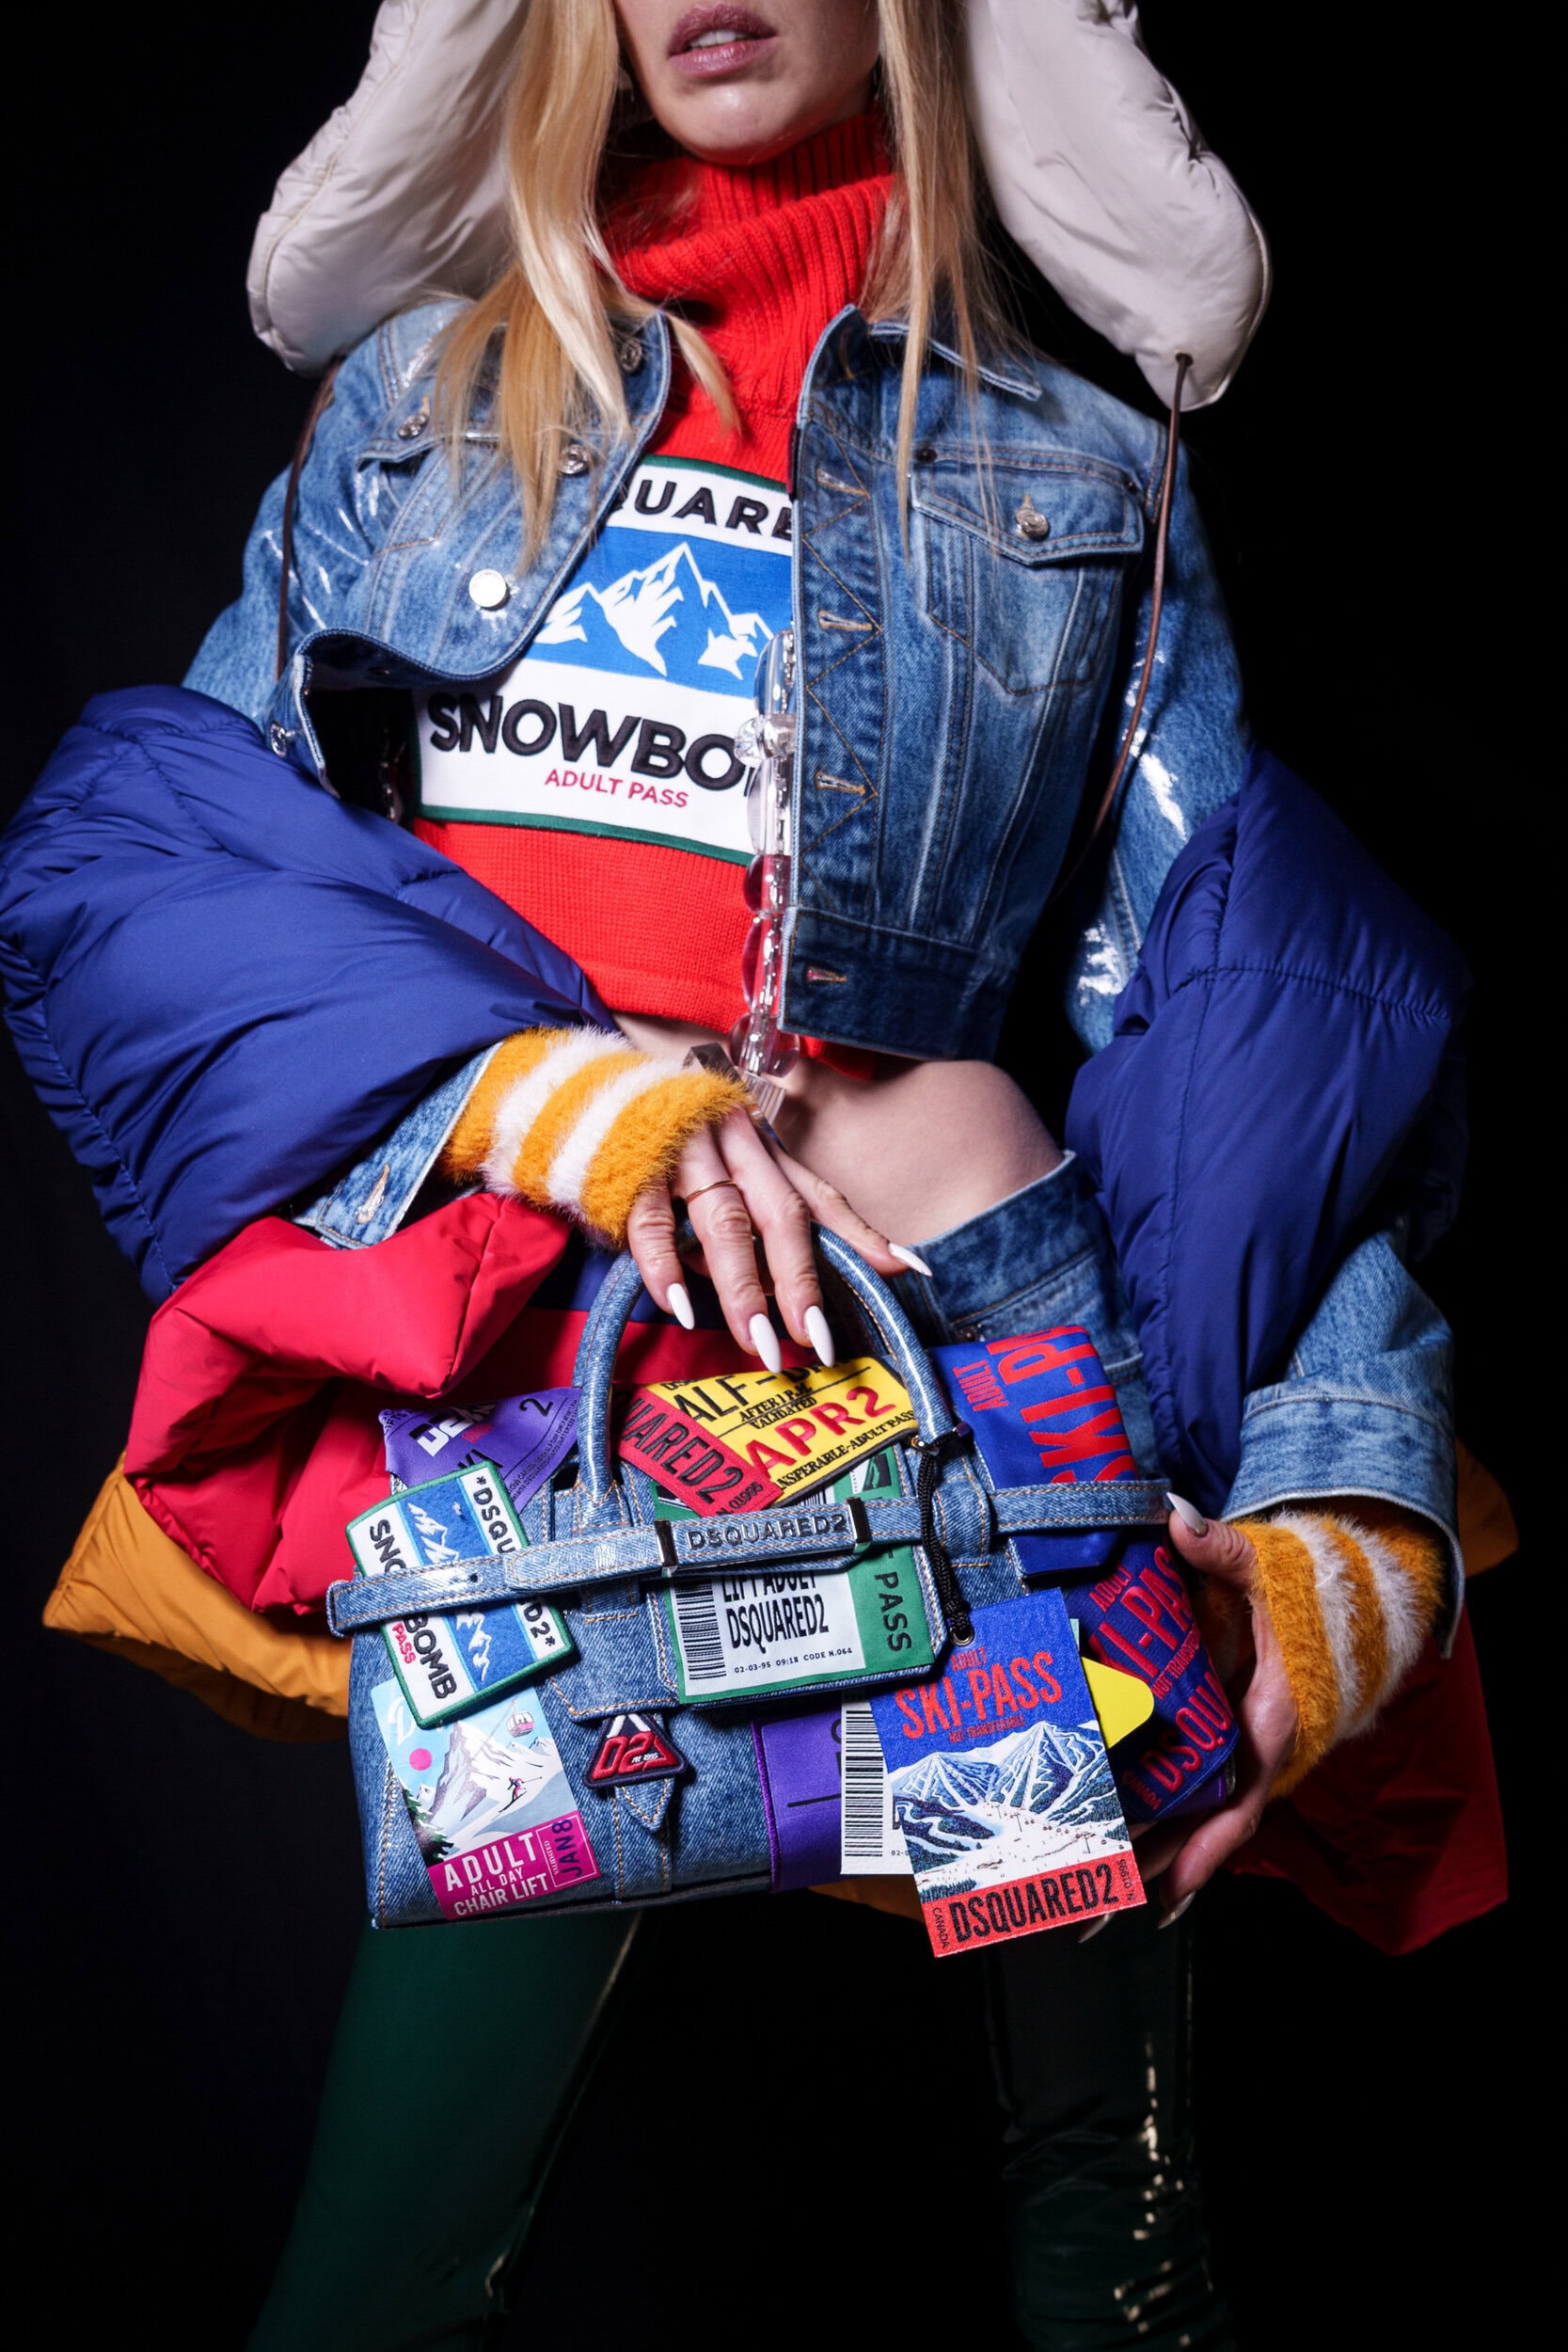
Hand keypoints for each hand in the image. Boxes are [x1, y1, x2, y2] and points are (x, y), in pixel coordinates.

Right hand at [624, 1109, 914, 1365]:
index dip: (861, 1235)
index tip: (906, 1272)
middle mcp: (735, 1145)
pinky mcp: (631, 1168)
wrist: (590, 1095)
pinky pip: (651, 1222)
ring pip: (723, 1221)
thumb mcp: (731, 1178)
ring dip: (742, 1285)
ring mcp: (683, 1153)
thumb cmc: (673, 1148)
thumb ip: (775, 1223)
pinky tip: (679, 1307)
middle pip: (779, 1213)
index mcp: (764, 1151)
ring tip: (756, 1339)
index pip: (820, 1197)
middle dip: (799, 1278)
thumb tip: (844, 1278)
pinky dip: (665, 1267)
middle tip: (815, 1336)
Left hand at [1130, 1505, 1299, 1919]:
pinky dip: (1148, 1827)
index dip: (1206, 1847)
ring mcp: (1231, 1750)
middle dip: (1150, 1869)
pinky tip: (1103, 1857)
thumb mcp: (1268, 1566)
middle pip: (1201, 1826)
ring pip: (1186, 1817)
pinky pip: (1181, 1793)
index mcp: (1271, 1718)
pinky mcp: (1213, 1741)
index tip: (1169, 1889)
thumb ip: (1224, 1549)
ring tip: (1079, 1896)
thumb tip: (1177, 1520)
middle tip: (1090, 1905)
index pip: (1240, 1797)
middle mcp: (1251, 1749)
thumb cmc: (1302, 1589)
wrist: (1336, 1594)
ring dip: (1138, 1858)